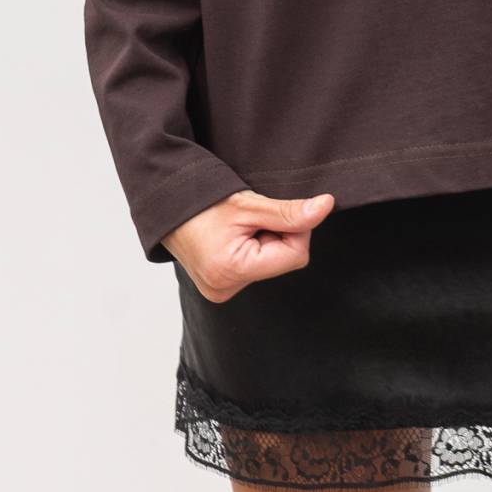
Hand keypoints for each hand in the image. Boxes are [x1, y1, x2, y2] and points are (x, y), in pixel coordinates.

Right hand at [163, 189, 334, 301]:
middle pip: (283, 260)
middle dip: (278, 234)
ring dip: (265, 240)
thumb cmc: (201, 201)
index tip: (275, 210)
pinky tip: (235, 235)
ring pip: (270, 263)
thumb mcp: (249, 204)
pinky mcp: (219, 286)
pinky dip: (253, 248)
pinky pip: (255, 267)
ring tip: (240, 225)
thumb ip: (290, 212)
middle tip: (253, 216)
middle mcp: (225, 289)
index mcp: (232, 272)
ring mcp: (220, 290)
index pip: (295, 255)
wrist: (165, 203)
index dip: (295, 228)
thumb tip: (326, 206)